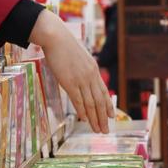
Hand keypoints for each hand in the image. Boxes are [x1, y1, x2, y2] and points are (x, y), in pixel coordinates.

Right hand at [29, 10, 113, 132]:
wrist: (56, 37)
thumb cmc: (65, 45)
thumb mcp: (80, 57)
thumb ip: (84, 68)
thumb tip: (84, 75)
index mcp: (94, 70)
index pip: (104, 92)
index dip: (108, 105)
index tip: (111, 116)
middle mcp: (90, 76)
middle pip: (99, 101)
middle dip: (103, 117)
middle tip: (105, 130)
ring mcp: (81, 80)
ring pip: (90, 104)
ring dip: (94, 119)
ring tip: (97, 130)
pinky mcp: (69, 82)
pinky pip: (78, 100)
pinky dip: (82, 112)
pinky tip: (84, 120)